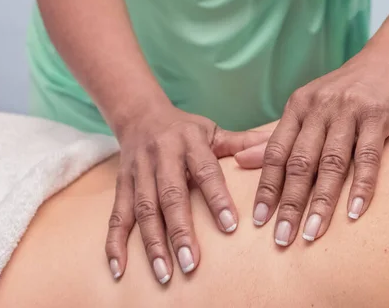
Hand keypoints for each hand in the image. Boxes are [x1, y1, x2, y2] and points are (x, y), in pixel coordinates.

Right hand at [105, 103, 268, 283]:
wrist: (140, 115)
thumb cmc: (185, 129)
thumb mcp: (213, 130)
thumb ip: (242, 143)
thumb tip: (273, 148)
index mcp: (190, 141)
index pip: (206, 171)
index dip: (217, 198)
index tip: (230, 227)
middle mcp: (161, 155)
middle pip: (170, 195)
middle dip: (180, 230)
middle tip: (191, 263)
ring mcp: (138, 171)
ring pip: (143, 209)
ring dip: (152, 243)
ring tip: (164, 273)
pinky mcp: (121, 184)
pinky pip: (117, 214)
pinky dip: (115, 243)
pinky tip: (119, 269)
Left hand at [239, 47, 388, 245]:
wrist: (388, 61)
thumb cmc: (343, 91)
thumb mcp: (306, 107)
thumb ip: (277, 136)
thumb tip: (241, 160)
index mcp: (297, 108)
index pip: (275, 153)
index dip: (266, 187)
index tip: (258, 220)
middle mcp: (318, 109)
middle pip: (300, 162)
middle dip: (289, 203)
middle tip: (282, 237)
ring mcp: (348, 112)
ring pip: (331, 163)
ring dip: (321, 202)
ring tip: (313, 233)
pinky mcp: (378, 117)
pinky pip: (369, 156)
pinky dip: (362, 186)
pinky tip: (355, 212)